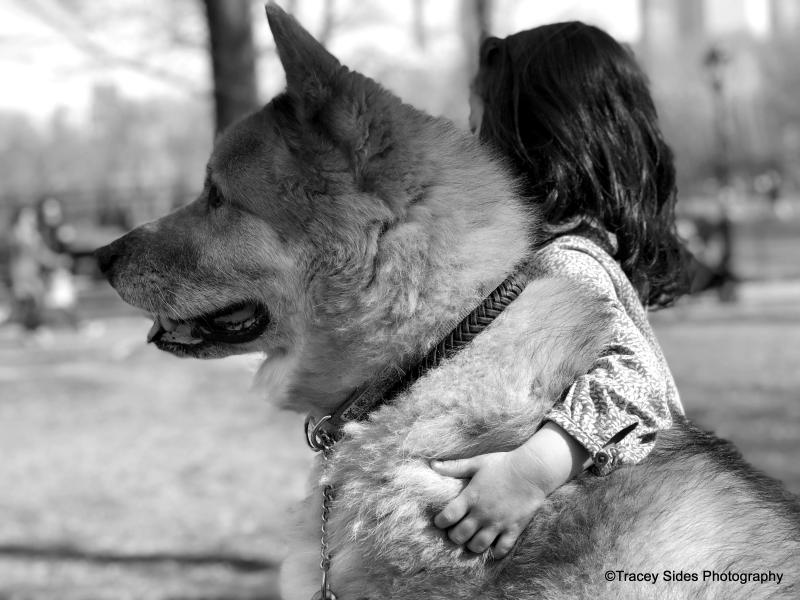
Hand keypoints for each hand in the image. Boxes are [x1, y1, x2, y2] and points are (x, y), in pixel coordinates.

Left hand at [431, 422, 588, 558]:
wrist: (532, 470)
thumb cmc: (503, 464)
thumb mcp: (477, 463)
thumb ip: (454, 466)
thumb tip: (432, 465)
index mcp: (471, 497)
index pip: (447, 517)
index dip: (440, 522)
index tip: (440, 522)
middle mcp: (482, 513)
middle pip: (459, 536)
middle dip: (454, 537)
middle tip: (456, 532)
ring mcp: (498, 523)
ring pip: (478, 546)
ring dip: (471, 546)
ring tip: (471, 540)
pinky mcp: (513, 529)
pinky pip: (501, 549)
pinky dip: (495, 552)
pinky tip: (492, 547)